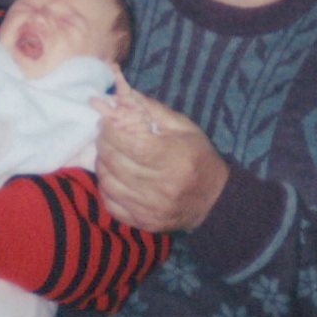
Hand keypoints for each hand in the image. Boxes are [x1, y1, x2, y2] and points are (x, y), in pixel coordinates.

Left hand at [90, 72, 227, 232]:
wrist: (214, 199)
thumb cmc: (198, 157)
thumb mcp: (183, 127)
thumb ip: (151, 109)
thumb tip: (120, 94)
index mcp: (172, 158)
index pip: (129, 143)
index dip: (110, 130)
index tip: (106, 121)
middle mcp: (161, 186)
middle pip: (115, 162)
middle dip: (103, 144)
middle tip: (104, 134)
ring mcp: (151, 208)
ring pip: (108, 184)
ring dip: (102, 165)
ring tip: (107, 154)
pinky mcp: (144, 223)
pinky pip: (111, 205)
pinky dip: (106, 189)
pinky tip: (113, 177)